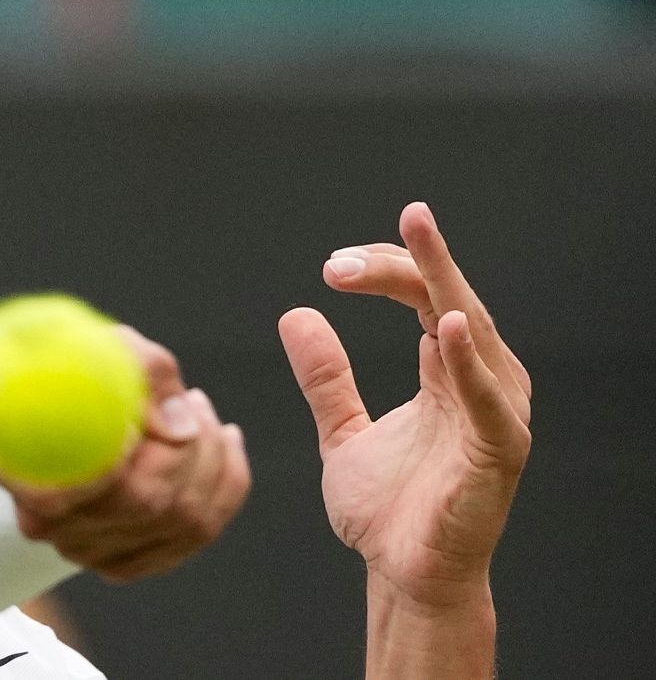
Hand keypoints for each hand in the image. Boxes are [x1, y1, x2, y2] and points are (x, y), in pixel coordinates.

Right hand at [5, 328, 250, 582]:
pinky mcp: (126, 559)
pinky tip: (225, 443)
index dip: (166, 453)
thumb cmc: (70, 366)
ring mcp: (92, 552)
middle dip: (196, 447)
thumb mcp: (102, 347)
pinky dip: (226, 487)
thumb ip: (143, 372)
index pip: (121, 488)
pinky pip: (199, 534)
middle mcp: (59, 531)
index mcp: (37, 487)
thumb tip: (182, 429)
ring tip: (200, 410)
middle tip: (194, 399)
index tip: (185, 401)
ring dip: (214, 460)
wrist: (44, 395)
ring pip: (187, 524)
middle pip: (155, 505)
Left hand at [279, 202, 531, 606]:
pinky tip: (445, 326)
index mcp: (447, 372)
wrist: (404, 575)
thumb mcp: (343, 431)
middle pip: (451, 300)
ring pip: (474, 334)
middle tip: (398, 218)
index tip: (333, 267)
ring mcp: (494, 414)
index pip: (426, 297)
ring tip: (418, 243)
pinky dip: (467, 362)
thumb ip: (326, 377)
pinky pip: (485, 400)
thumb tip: (296, 314)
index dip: (389, 270)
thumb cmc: (387, 509)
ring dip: (443, 286)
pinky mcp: (497, 451)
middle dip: (416, 260)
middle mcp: (480, 382)